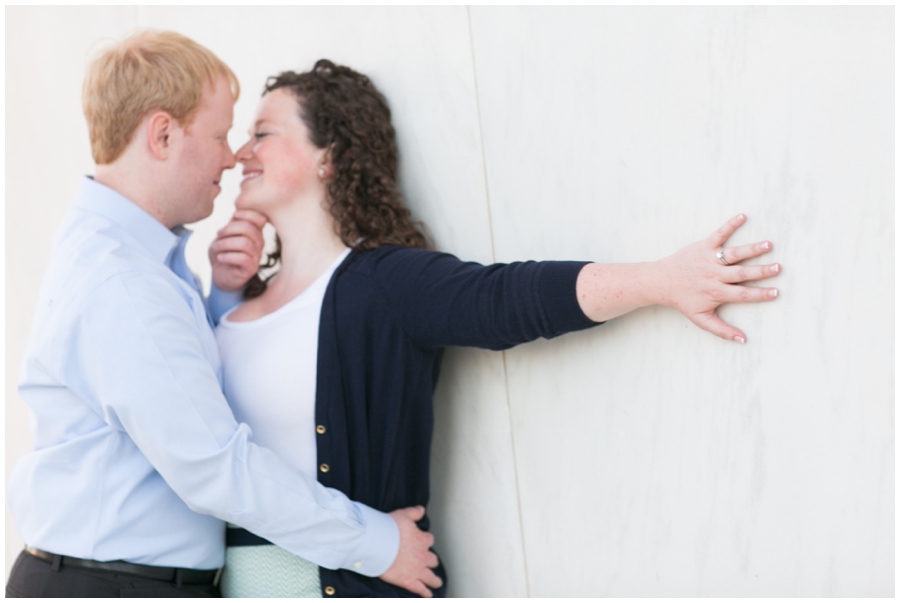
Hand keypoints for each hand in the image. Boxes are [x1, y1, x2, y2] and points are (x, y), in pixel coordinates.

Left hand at [209, 210, 266, 291]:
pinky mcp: (252, 269)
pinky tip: (220, 257)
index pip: (260, 217)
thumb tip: (238, 212)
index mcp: (255, 232)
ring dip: (225, 243)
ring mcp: (257, 256)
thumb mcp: (225, 233)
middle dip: (228, 229)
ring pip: (244, 243)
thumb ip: (233, 222)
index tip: (232, 218)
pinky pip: (242, 258)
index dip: (245, 214)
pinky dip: (227, 256)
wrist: (219, 274)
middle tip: (218, 235)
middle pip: (248, 228)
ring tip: (215, 247)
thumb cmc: (223, 251)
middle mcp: (259, 243)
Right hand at [380, 506, 441, 597]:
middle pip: (432, 559)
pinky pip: (421, 589)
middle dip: (431, 560)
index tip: (423, 542)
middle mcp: (422, 555)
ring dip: (435, 580)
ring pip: (431, 577)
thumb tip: (422, 509)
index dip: (426, 541)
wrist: (377, 543)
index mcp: (422, 540)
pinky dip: (425, 593)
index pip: (429, 540)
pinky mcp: (408, 581)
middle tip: (430, 562)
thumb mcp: (403, 515)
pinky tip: (428, 595)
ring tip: (437, 582)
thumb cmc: (388, 528)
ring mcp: (417, 569)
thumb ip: (414, 513)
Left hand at [654, 213, 780, 341]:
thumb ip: (722, 330)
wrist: (661, 282)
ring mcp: (709, 260)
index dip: (760, 294)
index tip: (776, 292)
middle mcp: (714, 276)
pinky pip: (718, 234)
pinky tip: (742, 216)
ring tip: (768, 245)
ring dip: (751, 249)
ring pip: (733, 254)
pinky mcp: (703, 246)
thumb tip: (743, 340)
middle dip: (761, 271)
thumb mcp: (701, 319)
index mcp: (716, 293)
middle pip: (742, 274)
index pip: (743, 295)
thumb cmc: (683, 301)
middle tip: (779, 268)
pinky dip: (729, 225)